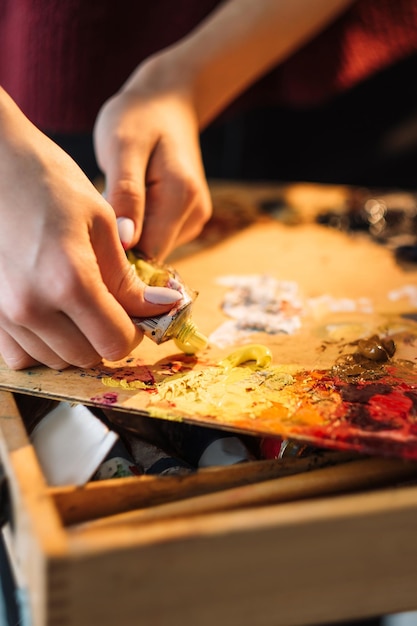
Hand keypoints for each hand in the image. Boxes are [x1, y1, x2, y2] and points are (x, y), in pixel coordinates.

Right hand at [0, 89, 180, 369]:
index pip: (116, 342)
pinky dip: (42, 345)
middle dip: (108, 336)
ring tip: (80, 305)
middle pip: (87, 356)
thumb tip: (162, 308)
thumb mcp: (101, 223)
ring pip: (56, 359)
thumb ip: (128, 277)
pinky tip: (51, 316)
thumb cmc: (48, 182)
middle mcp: (32, 307)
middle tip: (111, 305)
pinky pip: (20, 355)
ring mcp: (4, 313)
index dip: (136, 331)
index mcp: (69, 281)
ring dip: (78, 342)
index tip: (138, 312)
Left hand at [93, 57, 211, 261]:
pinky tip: (127, 202)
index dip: (118, 252)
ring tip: (115, 197)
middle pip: (150, 253)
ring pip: (152, 247)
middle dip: (121, 241)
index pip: (149, 251)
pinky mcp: (187, 221)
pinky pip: (155, 237)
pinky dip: (137, 226)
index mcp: (181, 196)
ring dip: (128, 233)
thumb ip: (126, 193)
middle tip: (100, 206)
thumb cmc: (139, 118)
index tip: (92, 233)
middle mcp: (195, 214)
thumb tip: (126, 241)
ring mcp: (194, 220)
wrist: (166, 103)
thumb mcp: (122, 146)